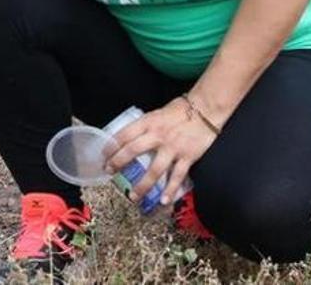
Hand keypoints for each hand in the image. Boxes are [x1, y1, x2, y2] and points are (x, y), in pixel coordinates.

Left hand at [104, 98, 218, 206]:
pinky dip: (170, 190)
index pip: (123, 135)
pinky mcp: (188, 157)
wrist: (206, 109)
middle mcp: (158, 135)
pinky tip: (164, 200)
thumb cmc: (181, 109)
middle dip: (118, 163)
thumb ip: (146, 126)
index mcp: (148, 122)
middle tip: (110, 173)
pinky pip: (177, 176)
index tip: (103, 156)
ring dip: (142, 185)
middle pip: (132, 151)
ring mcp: (173, 147)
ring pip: (154, 170)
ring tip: (133, 196)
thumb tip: (132, 137)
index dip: (111, 146)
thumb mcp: (157, 113)